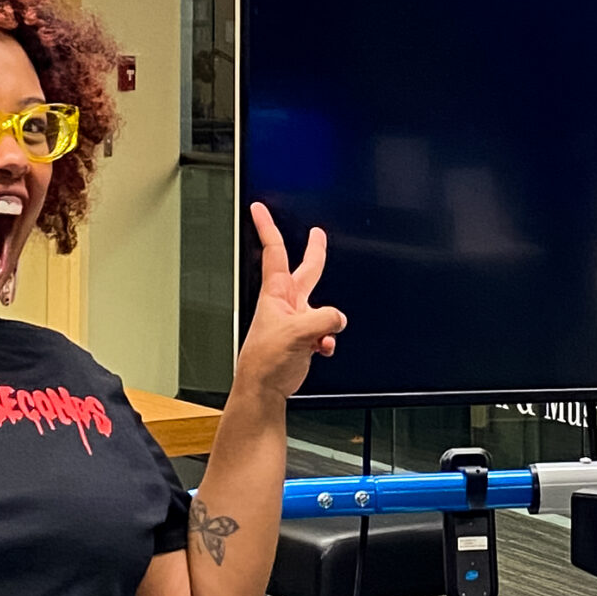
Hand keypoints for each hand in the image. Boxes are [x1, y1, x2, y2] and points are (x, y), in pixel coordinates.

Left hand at [234, 202, 345, 403]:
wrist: (263, 387)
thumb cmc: (265, 359)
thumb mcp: (297, 333)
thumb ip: (323, 320)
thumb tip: (338, 318)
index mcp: (277, 293)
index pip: (273, 252)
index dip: (267, 228)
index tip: (258, 208)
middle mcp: (287, 303)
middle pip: (306, 272)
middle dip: (314, 253)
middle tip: (318, 234)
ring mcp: (297, 320)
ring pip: (322, 309)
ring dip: (328, 323)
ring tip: (321, 339)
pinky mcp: (304, 337)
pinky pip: (325, 331)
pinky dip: (327, 340)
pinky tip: (321, 350)